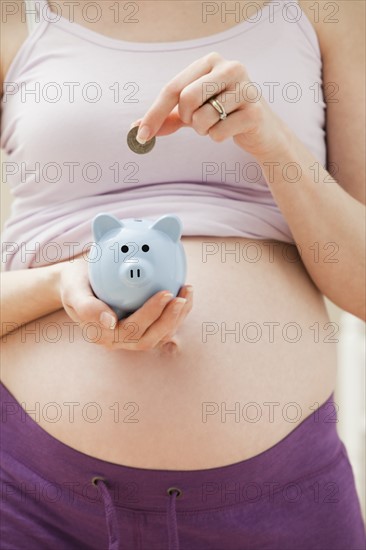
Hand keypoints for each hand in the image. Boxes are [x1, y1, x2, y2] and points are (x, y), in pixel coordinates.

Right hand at [59, 258, 192, 350]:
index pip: (131, 329)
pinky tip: (185, 294)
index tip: (165, 294)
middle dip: (169, 319)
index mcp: (102, 334)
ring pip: (159, 335)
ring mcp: (131, 336)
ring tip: (187, 292)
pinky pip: (163, 326)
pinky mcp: (142, 328)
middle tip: (181, 295)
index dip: (151, 314)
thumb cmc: (74, 283)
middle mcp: (118, 340)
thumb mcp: (73, 290)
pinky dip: (177, 313)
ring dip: (177, 317)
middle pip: (149, 337)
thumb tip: (110, 322)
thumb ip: (86, 307)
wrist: (77, 282)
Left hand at [131, 51, 290, 159]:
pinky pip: (218, 133)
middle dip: (186, 119)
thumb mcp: (194, 112)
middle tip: (197, 122)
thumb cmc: (224, 115)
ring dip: (203, 130)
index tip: (140, 135)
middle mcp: (230, 67)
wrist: (262, 130)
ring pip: (202, 118)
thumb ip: (168, 116)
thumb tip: (137, 128)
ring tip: (217, 124)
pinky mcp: (254, 112)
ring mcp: (245, 88)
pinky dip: (217, 138)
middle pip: (186, 99)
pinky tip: (231, 130)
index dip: (154, 113)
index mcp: (211, 61)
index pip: (173, 88)